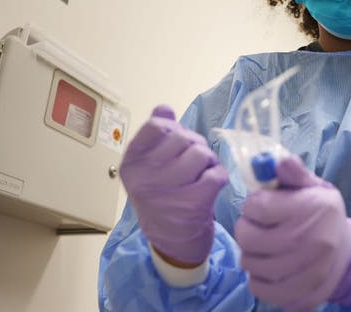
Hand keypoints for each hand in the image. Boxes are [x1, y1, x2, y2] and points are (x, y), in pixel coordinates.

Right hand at [120, 105, 227, 264]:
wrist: (171, 241)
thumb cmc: (163, 197)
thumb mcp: (150, 167)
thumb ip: (156, 135)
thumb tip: (163, 108)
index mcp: (132, 163)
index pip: (157, 126)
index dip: (175, 130)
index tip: (176, 144)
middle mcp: (146, 177)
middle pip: (184, 138)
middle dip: (195, 146)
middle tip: (193, 163)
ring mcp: (169, 191)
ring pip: (202, 154)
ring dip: (209, 161)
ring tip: (202, 173)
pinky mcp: (193, 203)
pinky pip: (216, 174)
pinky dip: (218, 177)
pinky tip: (210, 186)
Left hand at [235, 155, 350, 310]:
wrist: (347, 253)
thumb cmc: (322, 214)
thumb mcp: (313, 187)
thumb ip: (293, 173)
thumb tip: (277, 160)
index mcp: (313, 208)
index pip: (257, 206)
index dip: (253, 204)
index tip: (262, 206)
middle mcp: (313, 242)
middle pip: (248, 238)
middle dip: (246, 229)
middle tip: (258, 227)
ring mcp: (308, 273)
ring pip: (250, 264)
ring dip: (251, 254)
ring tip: (264, 247)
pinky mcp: (302, 296)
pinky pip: (260, 288)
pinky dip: (258, 278)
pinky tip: (269, 267)